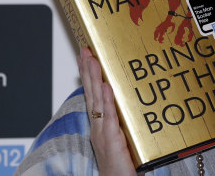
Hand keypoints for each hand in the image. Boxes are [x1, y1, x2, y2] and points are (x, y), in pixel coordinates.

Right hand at [77, 47, 136, 175]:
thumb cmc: (121, 165)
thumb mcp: (122, 137)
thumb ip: (122, 120)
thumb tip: (129, 102)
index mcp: (100, 124)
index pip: (93, 95)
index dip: (89, 76)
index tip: (87, 57)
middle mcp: (98, 126)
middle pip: (91, 93)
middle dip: (88, 71)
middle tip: (85, 51)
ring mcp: (102, 132)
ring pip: (97, 100)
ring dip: (94, 78)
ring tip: (92, 60)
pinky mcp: (111, 139)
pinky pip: (108, 116)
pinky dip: (106, 101)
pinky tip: (105, 87)